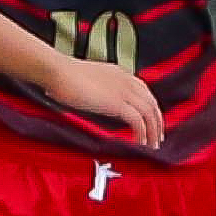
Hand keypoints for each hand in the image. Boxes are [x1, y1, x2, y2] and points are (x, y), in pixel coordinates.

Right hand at [43, 56, 163, 150]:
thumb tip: (97, 100)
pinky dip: (142, 133)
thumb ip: (99, 89)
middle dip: (157, 122)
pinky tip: (139, 143)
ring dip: (152, 131)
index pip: (144, 91)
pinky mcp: (117, 103)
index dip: (150, 108)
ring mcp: (123, 91)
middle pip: (151, 103)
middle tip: (157, 137)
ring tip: (151, 145)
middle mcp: (126, 81)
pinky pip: (138, 121)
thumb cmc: (64, 75)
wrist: (58, 71)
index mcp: (120, 73)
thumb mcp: (89, 80)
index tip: (150, 121)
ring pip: (149, 113)